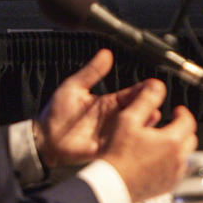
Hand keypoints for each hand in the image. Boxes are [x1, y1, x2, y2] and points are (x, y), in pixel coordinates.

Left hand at [35, 49, 145, 166]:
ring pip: (134, 128)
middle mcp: (112, 119)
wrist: (44, 138)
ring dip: (145, 122)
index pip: (130, 94)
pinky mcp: (107, 149)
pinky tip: (140, 135)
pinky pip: (124, 145)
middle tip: (158, 97)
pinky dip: (133, 140)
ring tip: (154, 114)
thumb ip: (91, 71)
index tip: (154, 84)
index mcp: (107, 103)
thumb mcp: (74, 87)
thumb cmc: (56, 113)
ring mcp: (111, 134)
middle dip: (148, 104)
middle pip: (136, 110)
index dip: (142, 89)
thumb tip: (105, 53)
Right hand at [98, 79, 197, 202]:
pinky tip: (156, 159)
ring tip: (161, 142)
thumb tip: (156, 87)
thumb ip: (145, 101)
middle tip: (170, 124)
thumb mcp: (128, 120)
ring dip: (178, 146)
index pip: (188, 121)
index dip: (182, 112)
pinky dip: (172, 162)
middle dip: (183, 129)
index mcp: (172, 141)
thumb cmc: (118, 155)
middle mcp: (178, 160)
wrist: (113, 184)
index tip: (176, 110)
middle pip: (191, 139)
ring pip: (185, 156)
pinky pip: (177, 171)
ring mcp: (174, 175)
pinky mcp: (168, 186)